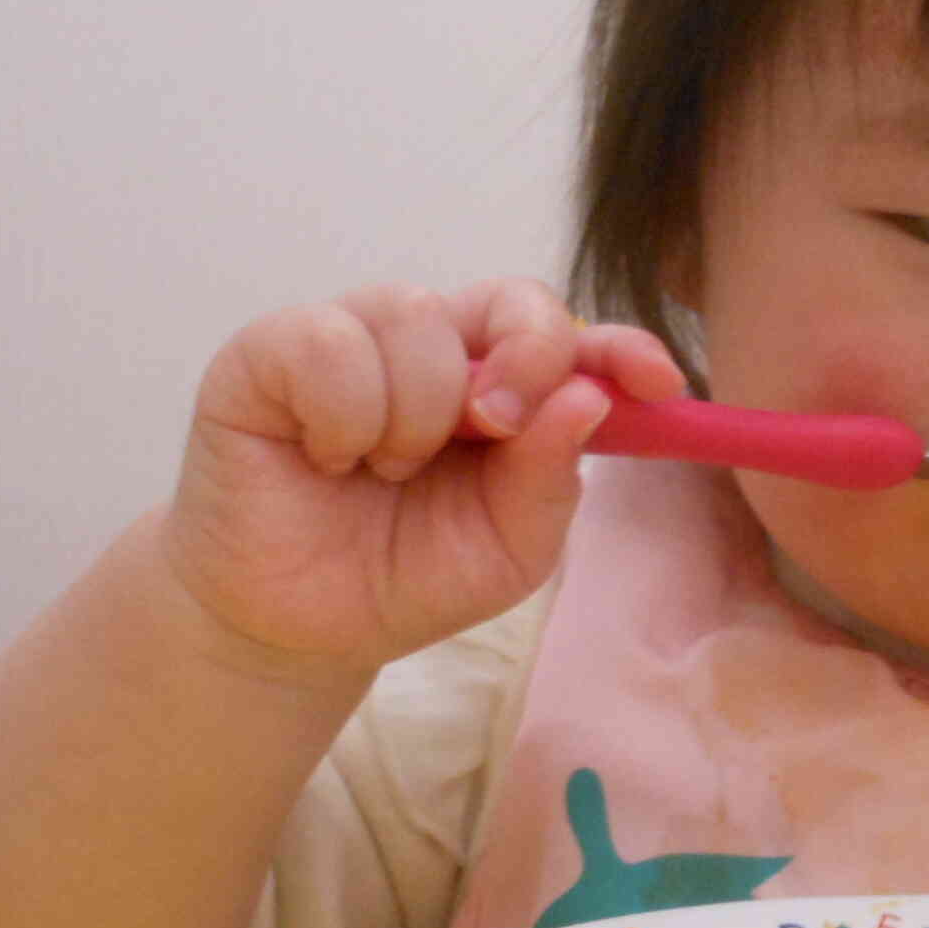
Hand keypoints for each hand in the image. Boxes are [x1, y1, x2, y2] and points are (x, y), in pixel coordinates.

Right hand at [163, 279, 684, 678]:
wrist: (298, 629)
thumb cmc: (406, 575)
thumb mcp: (507, 549)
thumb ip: (549, 480)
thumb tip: (587, 400)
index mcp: (502, 386)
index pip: (570, 336)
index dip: (619, 346)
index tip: (657, 382)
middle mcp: (434, 347)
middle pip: (511, 298)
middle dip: (527, 361)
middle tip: (494, 432)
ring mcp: (354, 339)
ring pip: (416, 315)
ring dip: (417, 413)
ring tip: (384, 471)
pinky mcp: (271, 350)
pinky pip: (329, 343)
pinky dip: (345, 416)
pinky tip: (329, 458)